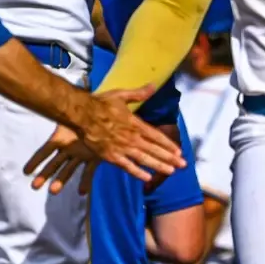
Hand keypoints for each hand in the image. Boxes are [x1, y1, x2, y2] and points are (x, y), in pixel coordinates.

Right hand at [25, 86, 184, 193]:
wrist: (81, 114)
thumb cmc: (100, 103)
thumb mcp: (121, 95)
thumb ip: (138, 93)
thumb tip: (153, 86)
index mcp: (135, 123)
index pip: (156, 135)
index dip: (168, 144)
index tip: (179, 151)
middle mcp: (131, 137)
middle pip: (154, 149)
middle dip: (170, 158)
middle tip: (183, 165)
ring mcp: (121, 147)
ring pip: (144, 159)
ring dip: (158, 165)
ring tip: (171, 172)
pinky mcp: (110, 156)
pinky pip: (126, 166)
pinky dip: (137, 172)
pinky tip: (147, 178)